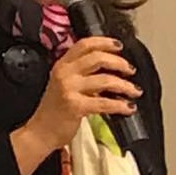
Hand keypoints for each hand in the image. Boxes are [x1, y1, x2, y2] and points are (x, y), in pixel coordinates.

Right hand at [10, 37, 141, 174]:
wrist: (41, 132)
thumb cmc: (55, 109)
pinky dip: (120, 105)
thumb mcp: (64, 83)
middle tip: (130, 70)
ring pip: (105, 80)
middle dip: (119, 63)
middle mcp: (65, 73)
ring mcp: (69, 89)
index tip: (119, 46)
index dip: (104, 42)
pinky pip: (104, 102)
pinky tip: (128, 108)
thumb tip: (110, 67)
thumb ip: (81, 72)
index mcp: (62, 64)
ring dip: (124, 85)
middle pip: (97, 58)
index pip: (84, 44)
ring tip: (134, 90)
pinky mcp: (75, 106)